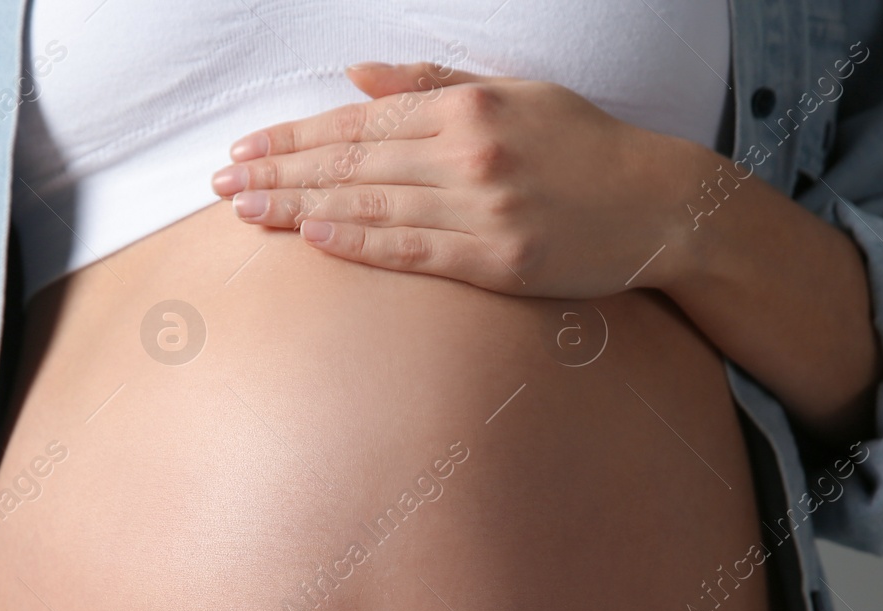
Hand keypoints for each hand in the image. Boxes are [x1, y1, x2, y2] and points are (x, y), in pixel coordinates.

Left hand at [210, 60, 701, 298]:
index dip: (296, 137)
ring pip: (372, 208)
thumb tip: (356, 77)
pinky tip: (316, 240)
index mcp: (468, 108)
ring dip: (303, 211)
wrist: (658, 205)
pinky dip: (361, 245)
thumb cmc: (583, 145)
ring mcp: (484, 211)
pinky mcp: (499, 261)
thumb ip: (432, 83)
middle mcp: (470, 154)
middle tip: (223, 186)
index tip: (246, 149)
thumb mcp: (514, 91)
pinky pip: (415, 252)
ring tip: (250, 214)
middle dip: (281, 174)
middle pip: (353, 163)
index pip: (359, 121)